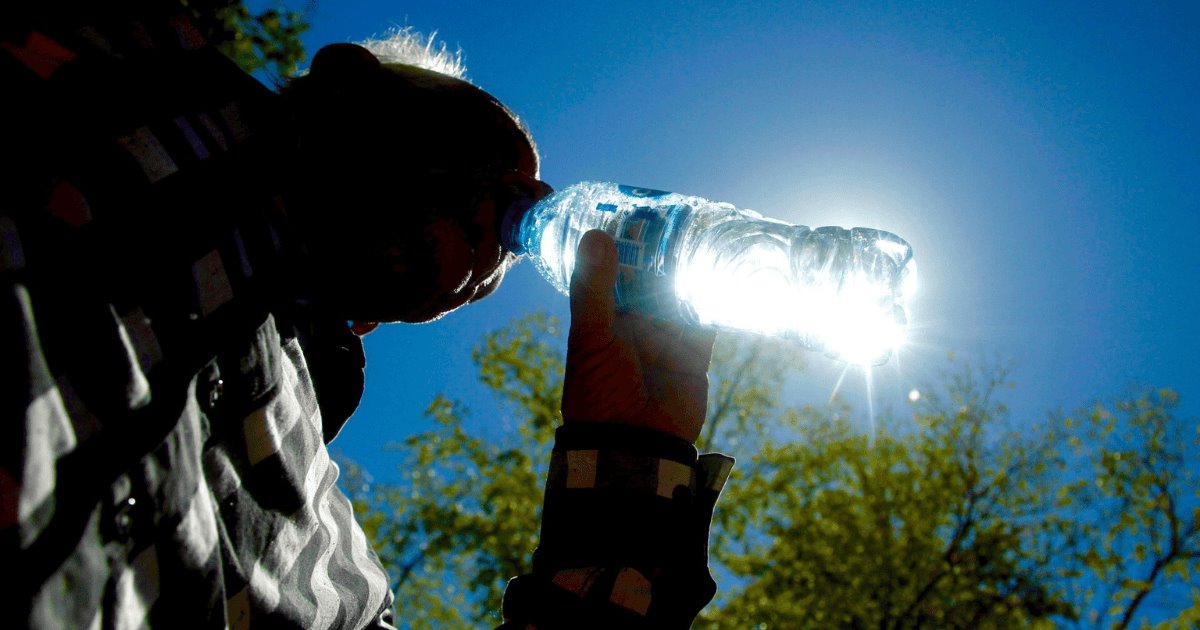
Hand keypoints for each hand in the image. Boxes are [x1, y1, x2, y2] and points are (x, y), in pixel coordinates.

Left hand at [561, 231, 715, 442]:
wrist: (634, 445)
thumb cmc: (600, 393)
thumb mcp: (592, 337)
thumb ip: (594, 288)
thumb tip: (596, 234)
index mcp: (604, 315)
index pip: (616, 268)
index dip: (628, 241)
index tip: (641, 207)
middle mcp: (636, 321)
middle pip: (654, 276)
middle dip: (667, 250)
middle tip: (684, 211)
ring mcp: (666, 336)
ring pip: (683, 292)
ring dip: (695, 268)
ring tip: (711, 230)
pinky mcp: (694, 353)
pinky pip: (709, 319)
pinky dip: (718, 298)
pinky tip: (730, 272)